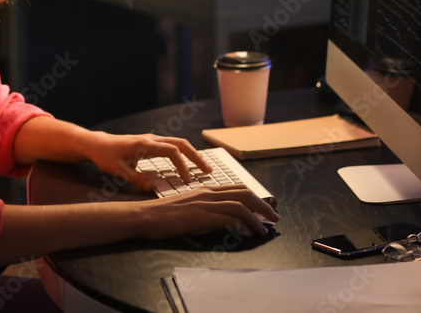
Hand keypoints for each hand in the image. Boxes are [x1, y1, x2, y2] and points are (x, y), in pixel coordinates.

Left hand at [84, 132, 211, 192]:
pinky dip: (185, 153)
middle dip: (196, 157)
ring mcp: (152, 140)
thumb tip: (152, 188)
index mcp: (145, 144)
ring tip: (204, 168)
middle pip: (181, 143)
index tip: (188, 179)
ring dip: (193, 154)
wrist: (98, 144)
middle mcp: (152, 139)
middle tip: (208, 171)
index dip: (182, 165)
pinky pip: (173, 145)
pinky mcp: (151, 143)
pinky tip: (189, 164)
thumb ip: (134, 178)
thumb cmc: (106, 156)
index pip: (171, 151)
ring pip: (179, 143)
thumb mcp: (117, 170)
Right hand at [142, 184, 278, 238]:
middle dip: (263, 205)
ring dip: (258, 216)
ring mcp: (205, 203)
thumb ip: (204, 210)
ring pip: (240, 204)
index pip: (236, 189)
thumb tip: (222, 220)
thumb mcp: (187, 208)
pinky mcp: (202, 215)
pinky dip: (245, 224)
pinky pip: (230, 217)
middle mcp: (208, 193)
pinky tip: (251, 232)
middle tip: (274, 217)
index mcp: (205, 190)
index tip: (264, 209)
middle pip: (243, 193)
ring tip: (267, 227)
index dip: (254, 198)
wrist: (146, 216)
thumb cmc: (162, 215)